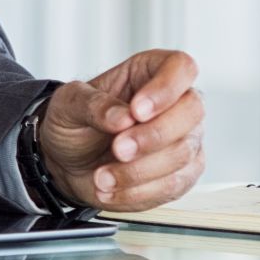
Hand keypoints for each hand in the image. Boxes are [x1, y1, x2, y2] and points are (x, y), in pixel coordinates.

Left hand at [38, 50, 203, 211]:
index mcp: (149, 72)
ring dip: (139, 170)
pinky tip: (111, 189)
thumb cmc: (74, 123)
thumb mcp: (68, 104)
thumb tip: (123, 117)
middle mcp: (175, 103)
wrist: (67, 162)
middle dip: (153, 136)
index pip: (180, 67)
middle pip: (192, 111)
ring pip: (182, 154)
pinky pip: (173, 185)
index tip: (137, 111)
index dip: (165, 88)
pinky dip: (138, 192)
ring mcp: (185, 139)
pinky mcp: (182, 174)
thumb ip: (93, 105)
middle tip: (118, 149)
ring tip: (101, 176)